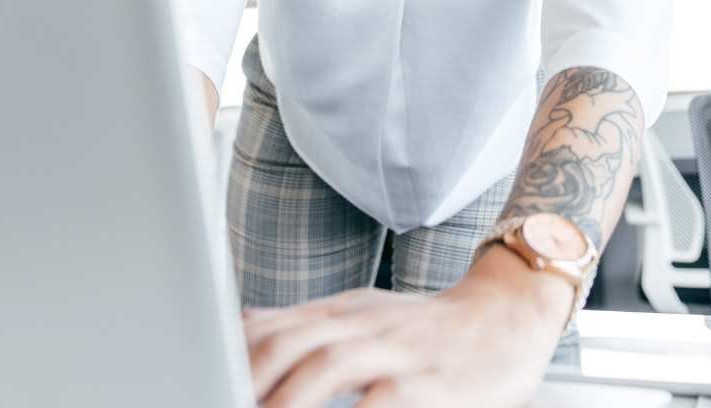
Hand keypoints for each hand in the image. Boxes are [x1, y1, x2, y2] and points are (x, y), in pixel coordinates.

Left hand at [241, 248, 572, 406]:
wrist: (513, 312)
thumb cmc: (431, 328)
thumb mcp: (365, 316)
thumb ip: (309, 327)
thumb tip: (242, 329)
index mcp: (342, 312)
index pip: (271, 326)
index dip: (229, 356)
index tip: (197, 374)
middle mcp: (365, 326)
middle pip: (291, 341)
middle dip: (246, 377)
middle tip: (215, 396)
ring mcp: (399, 352)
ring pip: (330, 364)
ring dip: (287, 399)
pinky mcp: (432, 383)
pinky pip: (385, 401)